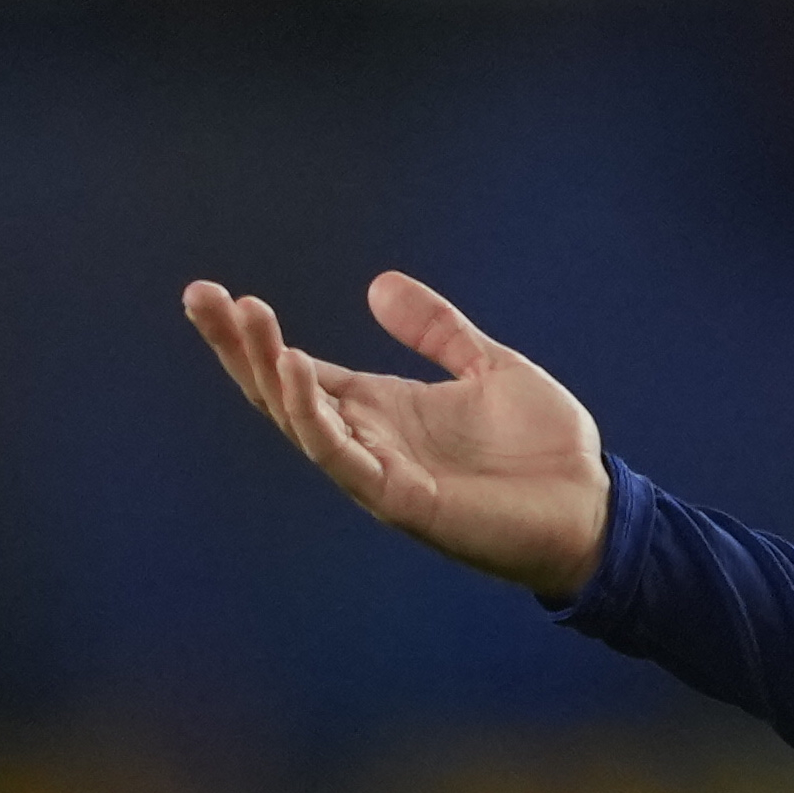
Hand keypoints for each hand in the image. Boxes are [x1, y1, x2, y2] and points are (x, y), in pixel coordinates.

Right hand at [182, 271, 611, 599]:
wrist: (593, 507)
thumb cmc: (546, 451)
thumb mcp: (490, 368)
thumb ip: (437, 331)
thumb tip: (378, 284)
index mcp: (383, 409)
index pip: (299, 370)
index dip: (255, 336)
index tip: (216, 294)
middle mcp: (369, 440)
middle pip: (281, 391)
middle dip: (238, 346)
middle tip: (199, 296)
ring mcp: (379, 471)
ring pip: (300, 420)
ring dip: (267, 370)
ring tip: (245, 318)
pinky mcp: (399, 499)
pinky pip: (341, 456)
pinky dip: (313, 415)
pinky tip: (295, 369)